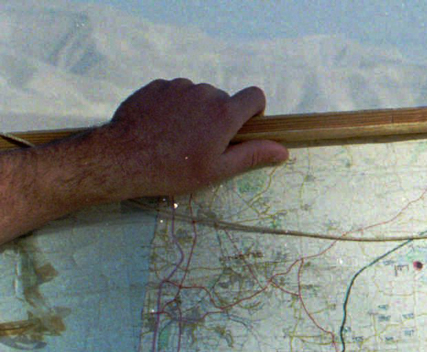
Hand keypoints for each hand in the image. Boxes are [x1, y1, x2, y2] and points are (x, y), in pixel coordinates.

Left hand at [97, 78, 288, 198]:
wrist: (124, 157)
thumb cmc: (175, 170)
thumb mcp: (219, 170)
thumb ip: (253, 155)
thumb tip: (282, 150)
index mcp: (225, 113)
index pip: (255, 96)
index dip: (254, 112)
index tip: (242, 130)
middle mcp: (204, 92)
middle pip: (224, 99)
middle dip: (220, 117)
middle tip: (204, 145)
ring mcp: (178, 86)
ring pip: (198, 95)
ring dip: (196, 112)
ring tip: (179, 138)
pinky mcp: (156, 86)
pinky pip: (175, 93)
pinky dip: (174, 107)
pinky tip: (162, 129)